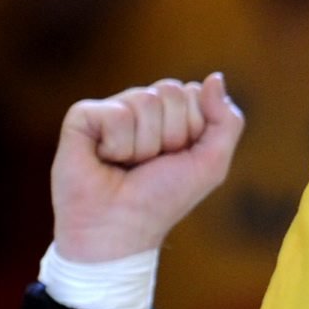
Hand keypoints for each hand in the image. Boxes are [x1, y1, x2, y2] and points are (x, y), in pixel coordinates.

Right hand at [52, 74, 243, 261]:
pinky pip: (116, 114)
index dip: (192, 131)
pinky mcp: (82, 117)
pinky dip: (117, 146)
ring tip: (126, 165)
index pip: (192, 93)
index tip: (176, 159)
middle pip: (171, 91)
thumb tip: (214, 78)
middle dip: (171, 135)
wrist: (119, 230)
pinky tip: (104, 160)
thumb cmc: (162, 200)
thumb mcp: (210, 164)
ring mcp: (110, 110)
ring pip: (145, 101)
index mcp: (169, 114)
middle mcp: (139, 107)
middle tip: (150, 165)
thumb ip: (226, 121)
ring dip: (143, 146)